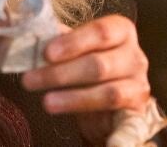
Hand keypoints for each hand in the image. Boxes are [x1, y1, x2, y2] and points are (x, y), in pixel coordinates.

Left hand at [21, 15, 150, 143]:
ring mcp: (139, 85)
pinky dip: (119, 137)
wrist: (111, 100)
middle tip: (29, 80)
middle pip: (99, 65)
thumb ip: (57, 43)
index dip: (73, 42)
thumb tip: (28, 40)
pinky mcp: (137, 113)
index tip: (46, 53)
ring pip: (108, 93)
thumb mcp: (75, 50)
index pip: (101, 32)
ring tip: (46, 102)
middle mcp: (135, 56)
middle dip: (61, 74)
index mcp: (121, 31)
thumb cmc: (88, 65)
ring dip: (73, 99)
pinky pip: (127, 125)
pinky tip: (106, 143)